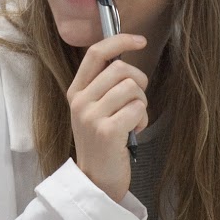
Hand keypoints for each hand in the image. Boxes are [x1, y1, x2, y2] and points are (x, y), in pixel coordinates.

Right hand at [68, 33, 149, 199]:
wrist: (95, 180)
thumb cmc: (102, 143)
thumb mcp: (93, 110)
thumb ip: (104, 85)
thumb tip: (125, 58)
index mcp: (76, 91)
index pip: (95, 53)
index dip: (120, 40)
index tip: (140, 39)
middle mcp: (80, 101)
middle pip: (120, 69)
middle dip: (139, 81)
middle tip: (137, 100)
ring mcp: (91, 116)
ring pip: (132, 88)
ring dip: (142, 104)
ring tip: (133, 120)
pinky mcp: (106, 131)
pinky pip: (137, 108)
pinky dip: (142, 119)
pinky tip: (134, 131)